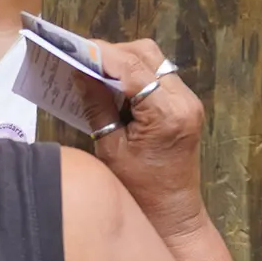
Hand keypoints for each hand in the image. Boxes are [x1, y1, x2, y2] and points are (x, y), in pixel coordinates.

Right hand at [82, 38, 208, 240]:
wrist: (171, 212)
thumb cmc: (139, 190)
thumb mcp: (110, 149)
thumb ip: (97, 105)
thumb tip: (78, 71)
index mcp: (166, 114)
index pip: (131, 68)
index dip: (100, 53)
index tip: (72, 48)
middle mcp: (184, 101)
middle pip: (146, 54)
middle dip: (112, 53)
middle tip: (81, 60)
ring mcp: (189, 101)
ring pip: (154, 60)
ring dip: (123, 61)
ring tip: (94, 72)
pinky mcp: (186, 104)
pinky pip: (158, 75)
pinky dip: (134, 73)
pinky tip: (113, 85)